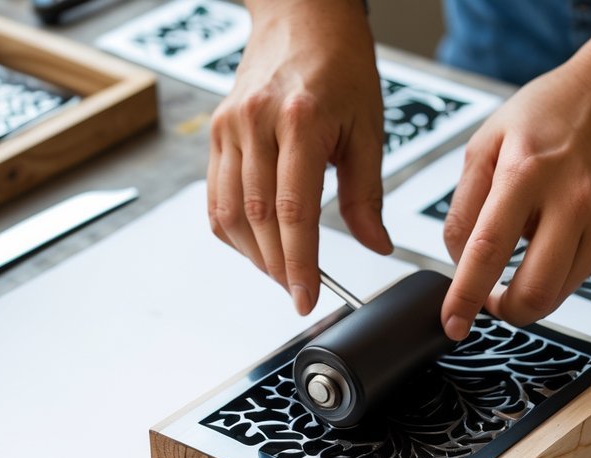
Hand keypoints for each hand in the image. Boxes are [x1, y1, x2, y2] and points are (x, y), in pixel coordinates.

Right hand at [207, 0, 392, 314]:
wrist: (303, 17)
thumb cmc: (340, 65)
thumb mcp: (368, 129)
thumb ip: (367, 195)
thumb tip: (374, 245)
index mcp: (300, 121)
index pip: (293, 211)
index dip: (299, 263)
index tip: (306, 296)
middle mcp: (256, 123)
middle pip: (257, 219)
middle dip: (278, 266)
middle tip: (298, 291)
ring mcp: (229, 126)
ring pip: (229, 212)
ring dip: (253, 254)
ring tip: (281, 272)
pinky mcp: (215, 131)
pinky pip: (216, 195)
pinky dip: (233, 230)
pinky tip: (256, 245)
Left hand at [440, 52, 590, 339]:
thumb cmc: (549, 114)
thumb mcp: (486, 144)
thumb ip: (464, 208)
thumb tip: (459, 263)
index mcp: (526, 172)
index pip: (489, 253)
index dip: (466, 298)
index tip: (453, 324)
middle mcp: (574, 199)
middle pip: (536, 293)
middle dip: (507, 311)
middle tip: (492, 299)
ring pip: (561, 292)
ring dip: (534, 287)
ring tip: (530, 242)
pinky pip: (584, 274)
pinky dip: (563, 267)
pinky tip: (563, 229)